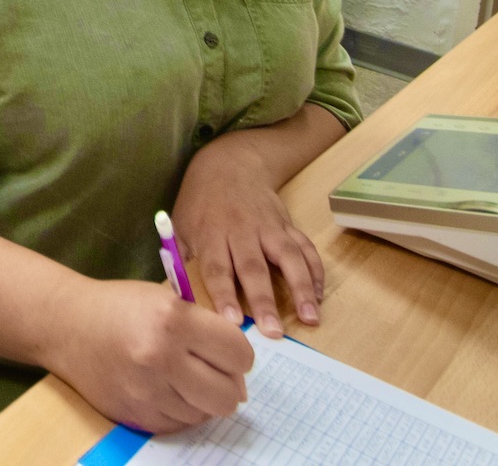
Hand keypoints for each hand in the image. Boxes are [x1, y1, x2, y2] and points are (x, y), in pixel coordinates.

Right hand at [46, 278, 252, 433]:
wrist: (66, 326)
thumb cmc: (119, 306)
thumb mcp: (165, 298)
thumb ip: (204, 327)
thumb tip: (239, 369)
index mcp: (172, 320)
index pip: (238, 353)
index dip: (239, 354)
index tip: (228, 352)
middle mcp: (161, 357)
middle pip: (228, 395)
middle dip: (229, 384)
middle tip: (215, 373)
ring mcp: (147, 391)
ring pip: (205, 414)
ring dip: (202, 399)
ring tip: (184, 378)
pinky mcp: (135, 414)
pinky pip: (180, 425)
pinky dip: (181, 410)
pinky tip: (166, 390)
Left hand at [171, 136, 324, 337]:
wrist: (229, 164)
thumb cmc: (200, 203)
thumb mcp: (181, 226)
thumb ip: (181, 262)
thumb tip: (178, 300)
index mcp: (212, 235)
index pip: (217, 269)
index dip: (225, 296)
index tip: (233, 322)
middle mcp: (242, 231)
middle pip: (254, 268)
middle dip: (264, 301)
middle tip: (274, 332)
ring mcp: (268, 228)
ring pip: (288, 258)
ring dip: (301, 288)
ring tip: (311, 318)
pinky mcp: (287, 225)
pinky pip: (305, 248)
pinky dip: (315, 272)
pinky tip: (320, 296)